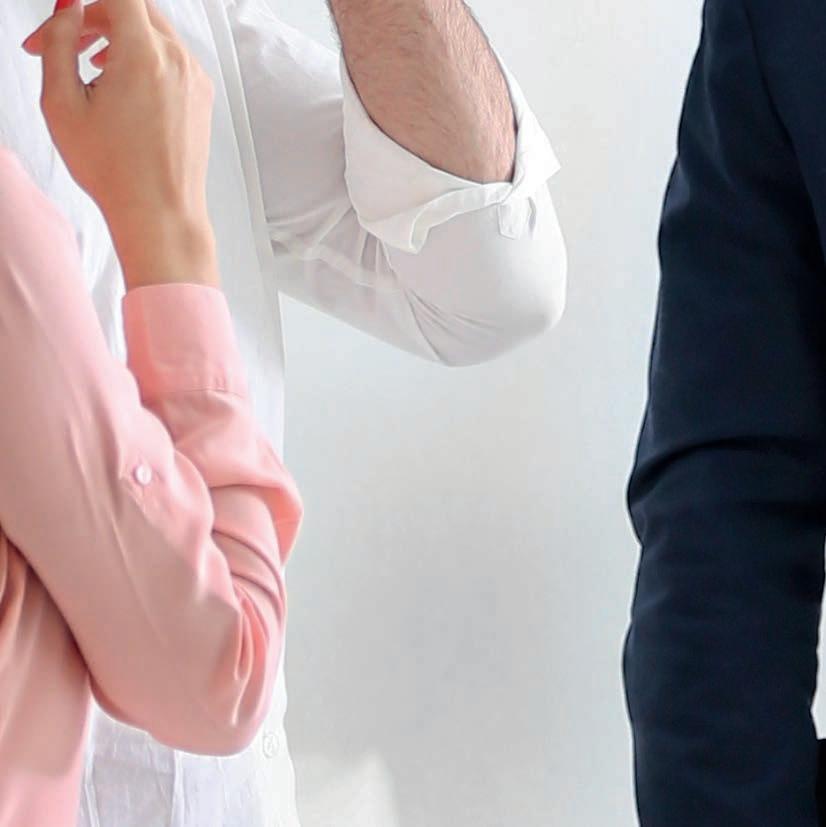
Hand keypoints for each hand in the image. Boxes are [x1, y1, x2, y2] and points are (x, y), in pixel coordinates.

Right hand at [21, 0, 220, 288]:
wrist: (160, 214)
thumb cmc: (114, 171)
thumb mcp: (62, 104)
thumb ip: (59, 43)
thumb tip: (67, 9)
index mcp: (144, 54)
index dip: (86, 1)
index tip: (67, 19)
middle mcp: (178, 60)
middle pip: (135, 8)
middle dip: (95, 16)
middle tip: (63, 43)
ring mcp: (195, 78)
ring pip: (155, 32)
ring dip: (119, 37)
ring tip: (91, 68)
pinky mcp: (202, 97)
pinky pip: (172, 58)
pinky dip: (145, 59)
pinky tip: (123, 88)